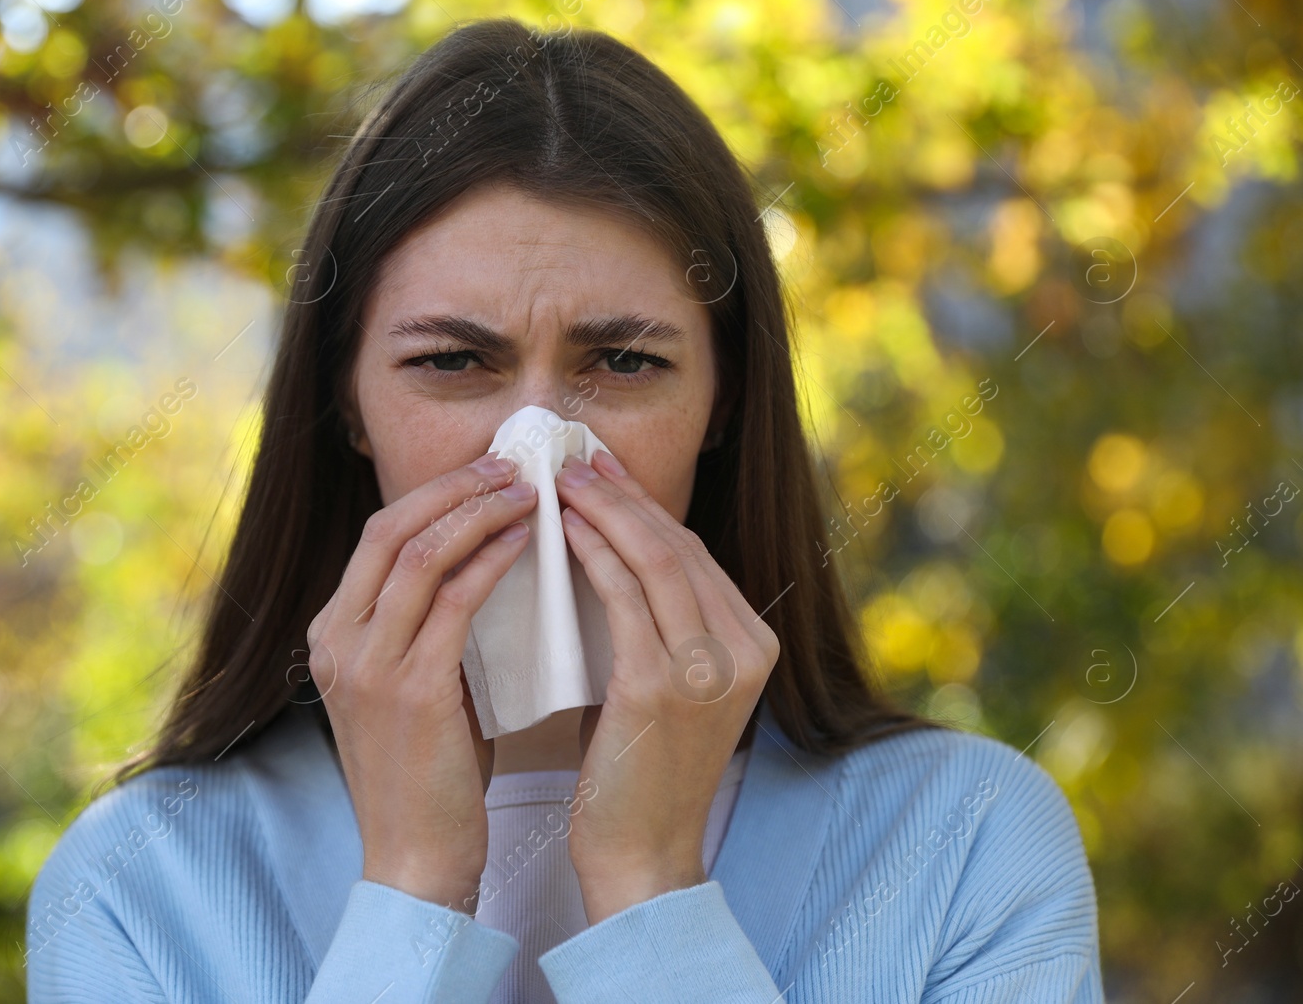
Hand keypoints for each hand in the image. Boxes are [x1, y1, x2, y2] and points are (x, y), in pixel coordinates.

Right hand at [307, 452, 538, 913]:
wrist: (416, 861)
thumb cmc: (431, 779)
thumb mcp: (415, 688)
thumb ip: (428, 631)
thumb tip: (482, 566)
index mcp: (333, 635)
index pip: (381, 537)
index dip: (437, 495)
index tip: (490, 472)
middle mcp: (338, 640)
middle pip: (393, 528)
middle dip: (457, 486)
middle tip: (515, 463)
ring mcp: (367, 664)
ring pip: (421, 553)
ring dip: (480, 511)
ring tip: (531, 491)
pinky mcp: (409, 690)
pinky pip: (453, 601)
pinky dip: (493, 560)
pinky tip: (529, 542)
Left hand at [555, 448, 778, 923]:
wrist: (641, 857)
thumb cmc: (639, 773)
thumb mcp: (665, 686)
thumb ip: (657, 625)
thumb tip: (611, 550)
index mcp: (753, 646)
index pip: (693, 554)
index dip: (644, 504)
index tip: (599, 468)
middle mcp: (745, 651)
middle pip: (680, 546)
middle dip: (624, 493)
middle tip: (573, 455)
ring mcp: (710, 668)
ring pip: (657, 558)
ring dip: (606, 509)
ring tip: (561, 478)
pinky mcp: (666, 686)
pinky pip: (626, 597)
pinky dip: (593, 554)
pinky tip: (563, 528)